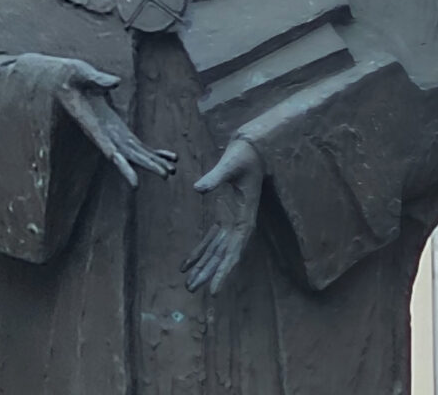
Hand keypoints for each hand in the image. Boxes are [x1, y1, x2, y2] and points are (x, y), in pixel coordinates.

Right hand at [19, 53, 176, 187]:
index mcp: (90, 122)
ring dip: (152, 162)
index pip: (103, 141)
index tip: (126, 165)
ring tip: (172, 171)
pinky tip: (168, 157)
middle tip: (165, 175)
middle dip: (144, 164)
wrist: (61, 82)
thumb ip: (96, 78)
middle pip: (124, 154)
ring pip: (133, 153)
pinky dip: (152, 151)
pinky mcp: (118, 129)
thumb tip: (116, 82)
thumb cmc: (68, 75)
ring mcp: (111, 132)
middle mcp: (102, 133)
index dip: (115, 153)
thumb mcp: (79, 72)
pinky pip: (136, 144)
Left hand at [181, 139, 262, 293]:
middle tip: (192, 289)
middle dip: (209, 272)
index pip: (235, 249)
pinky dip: (199, 251)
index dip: (225, 270)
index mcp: (245, 216)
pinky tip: (186, 264)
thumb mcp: (230, 164)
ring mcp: (231, 221)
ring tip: (188, 283)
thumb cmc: (244, 155)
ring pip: (216, 250)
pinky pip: (211, 239)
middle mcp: (239, 223)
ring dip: (203, 266)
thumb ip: (215, 177)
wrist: (250, 148)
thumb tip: (198, 188)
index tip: (214, 290)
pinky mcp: (223, 215)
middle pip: (224, 254)